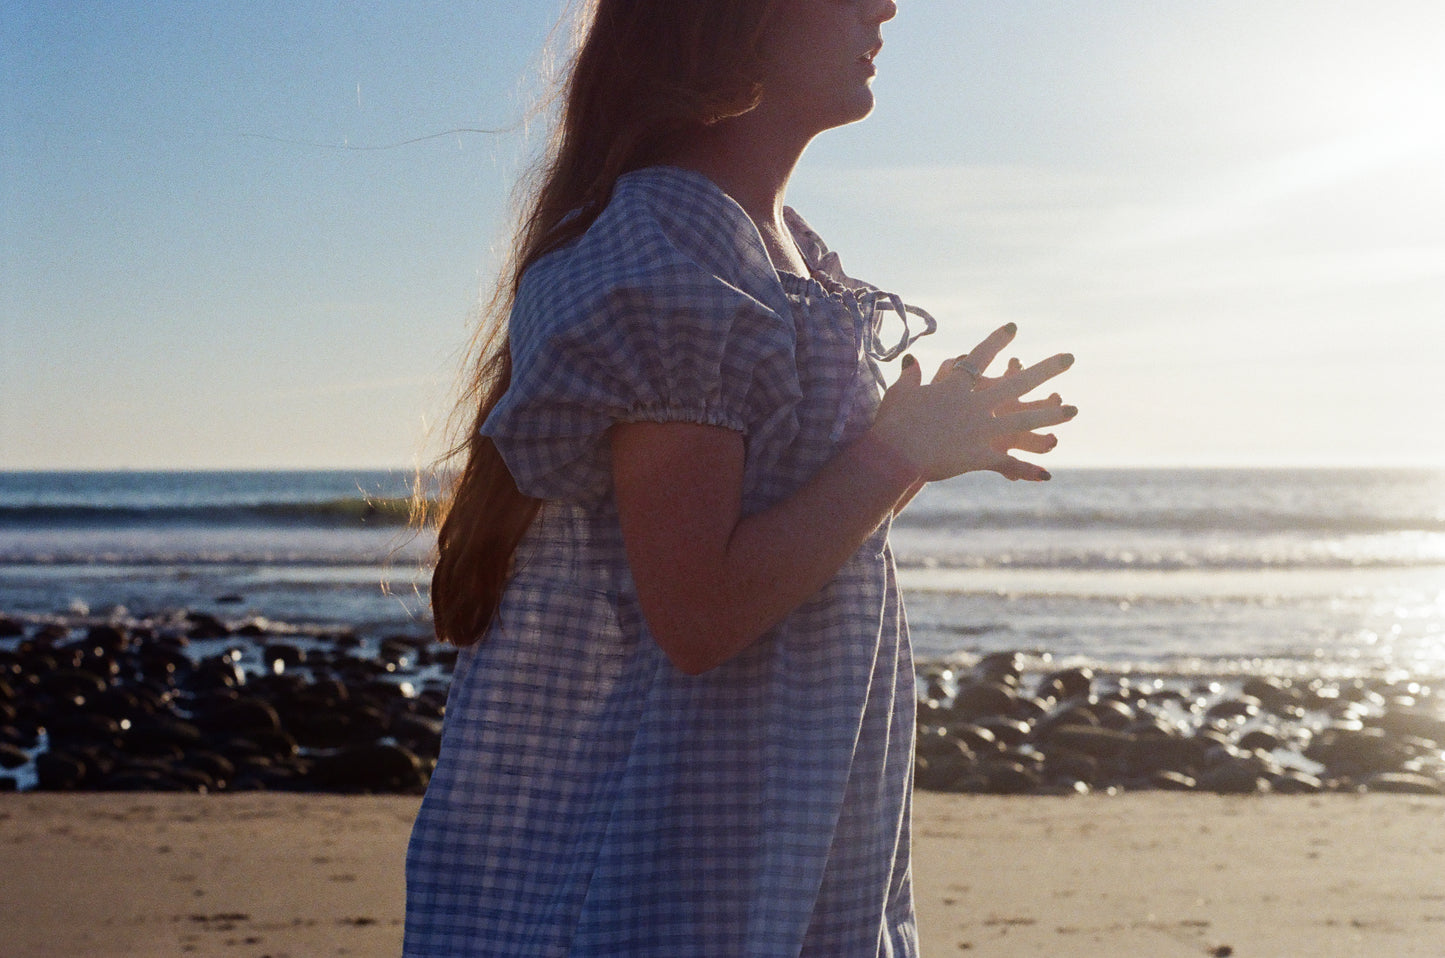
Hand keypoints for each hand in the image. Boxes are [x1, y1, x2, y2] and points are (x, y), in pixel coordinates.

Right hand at [870, 323, 1075, 481]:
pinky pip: (1009, 463)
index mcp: (956, 386)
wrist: (894, 452)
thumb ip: (910, 376)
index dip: (997, 341)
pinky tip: (1046, 474)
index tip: (1013, 328)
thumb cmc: (893, 422)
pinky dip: (1027, 470)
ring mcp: (982, 429)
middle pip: (1019, 382)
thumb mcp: (900, 394)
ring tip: (1073, 411)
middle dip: (1047, 369)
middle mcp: (977, 403)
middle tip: (1069, 358)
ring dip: (1051, 416)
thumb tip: (912, 360)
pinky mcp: (981, 455)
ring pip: (1025, 420)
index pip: (981, 357)